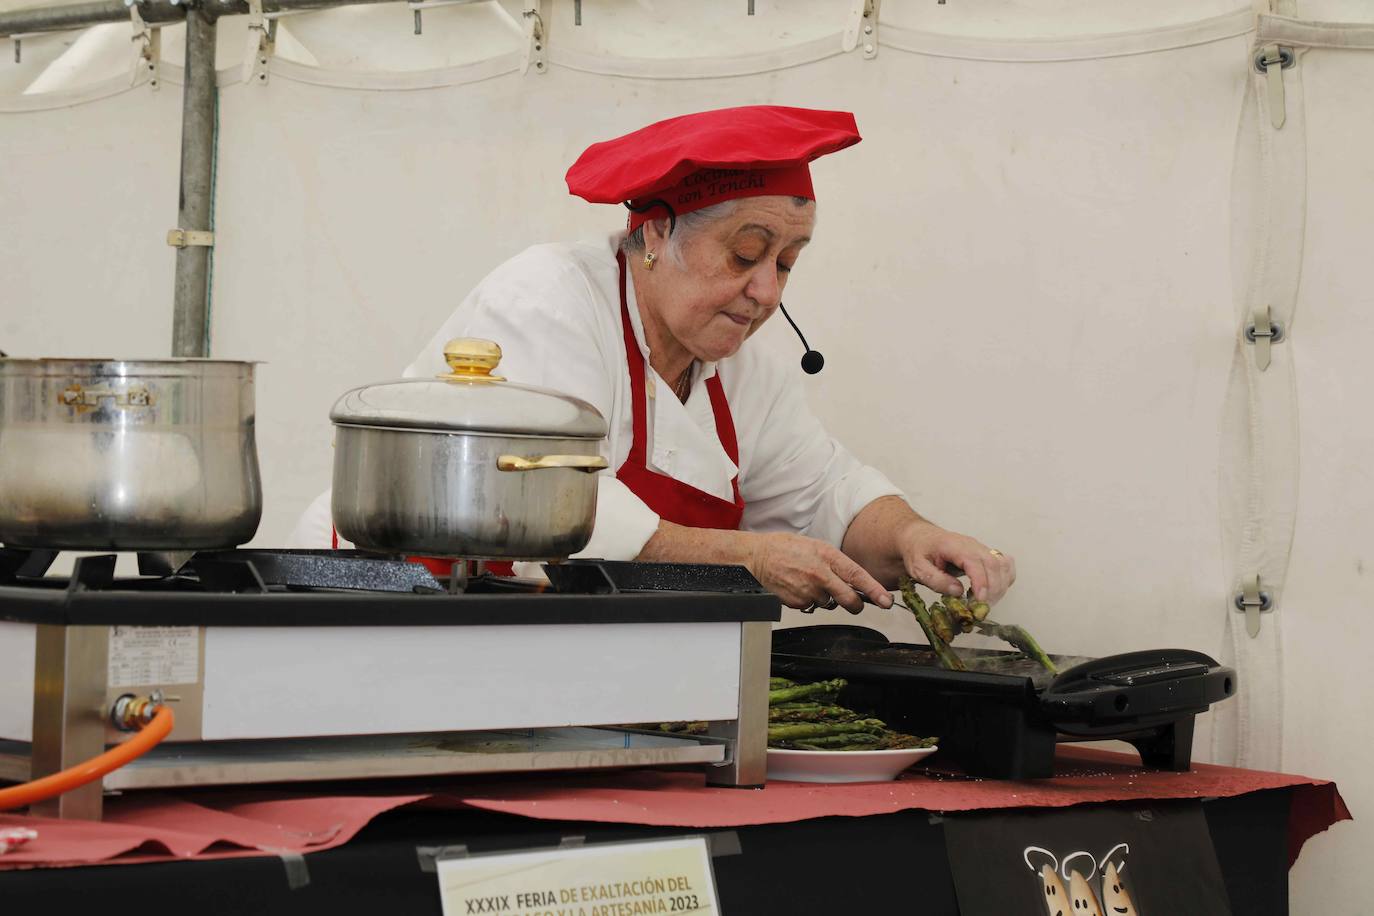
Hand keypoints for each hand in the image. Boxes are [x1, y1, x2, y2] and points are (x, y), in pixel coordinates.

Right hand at [746, 532, 892, 612]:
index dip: (874, 590)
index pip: (857, 575)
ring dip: (824, 597)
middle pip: (848, 599)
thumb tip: (851, 578)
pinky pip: (810, 606)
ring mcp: (808, 590)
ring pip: (827, 603)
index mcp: (827, 556)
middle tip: (856, 604)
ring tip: (808, 581)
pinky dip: (807, 600)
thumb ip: (834, 562)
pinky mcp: (797, 602)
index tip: (887, 600)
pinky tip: (797, 586)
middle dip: (856, 605)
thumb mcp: (815, 546)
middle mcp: (820, 574)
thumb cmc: (784, 548)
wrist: (756, 557)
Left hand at [897, 521, 1015, 603]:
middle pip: (993, 564)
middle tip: (979, 609)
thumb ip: (935, 580)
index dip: (981, 582)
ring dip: (1000, 587)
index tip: (979, 601)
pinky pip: (1005, 564)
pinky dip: (1005, 579)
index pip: (975, 562)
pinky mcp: (986, 554)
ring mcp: (981, 548)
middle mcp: (972, 545)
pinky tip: (993, 592)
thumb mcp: (917, 568)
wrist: (920, 537)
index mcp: (953, 545)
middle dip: (992, 590)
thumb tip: (957, 592)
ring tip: (984, 603)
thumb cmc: (918, 552)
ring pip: (1003, 565)